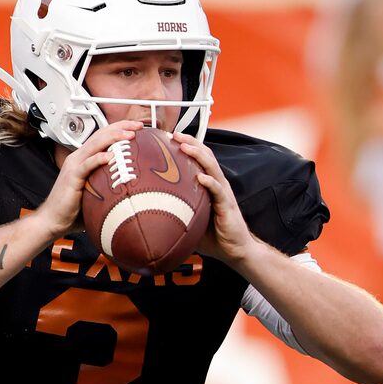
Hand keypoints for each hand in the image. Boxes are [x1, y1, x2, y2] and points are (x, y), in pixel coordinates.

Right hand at [35, 120, 142, 239]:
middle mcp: (78, 157)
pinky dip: (99, 158)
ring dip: (114, 137)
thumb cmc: (73, 208)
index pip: (103, 136)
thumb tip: (132, 188)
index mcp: (84, 158)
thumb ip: (109, 184)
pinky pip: (86, 165)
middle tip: (138, 125)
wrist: (53, 219)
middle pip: (101, 134)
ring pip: (95, 144)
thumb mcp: (96, 190)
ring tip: (129, 135)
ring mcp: (74, 165)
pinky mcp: (72, 177)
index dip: (120, 128)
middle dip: (121, 127)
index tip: (137, 127)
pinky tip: (111, 156)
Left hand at [172, 131, 256, 263]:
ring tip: (185, 147)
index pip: (198, 159)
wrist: (235, 249)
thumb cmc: (212, 235)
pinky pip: (218, 191)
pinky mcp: (227, 205)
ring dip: (198, 155)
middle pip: (205, 156)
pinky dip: (209, 183)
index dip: (186, 146)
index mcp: (209, 184)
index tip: (168, 138)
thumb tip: (147, 213)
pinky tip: (200, 177)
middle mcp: (217, 184)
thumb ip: (174, 211)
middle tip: (174, 134)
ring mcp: (223, 193)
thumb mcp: (189, 219)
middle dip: (190, 143)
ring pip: (212, 168)